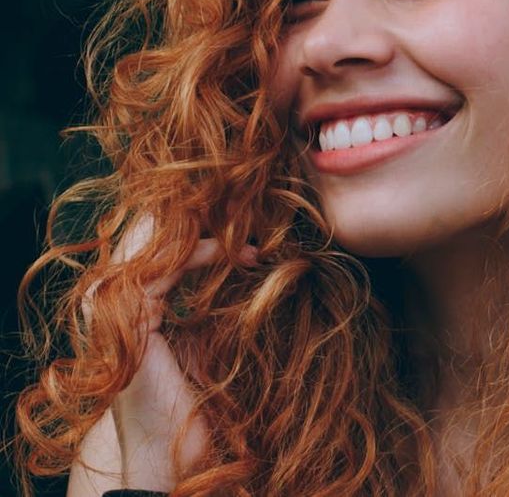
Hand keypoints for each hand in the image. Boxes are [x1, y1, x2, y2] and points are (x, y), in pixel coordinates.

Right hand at [70, 215, 254, 493]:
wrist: (176, 450)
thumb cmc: (195, 400)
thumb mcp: (201, 337)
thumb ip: (204, 300)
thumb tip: (244, 259)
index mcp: (124, 302)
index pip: (153, 242)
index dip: (199, 225)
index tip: (247, 227)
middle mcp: (108, 301)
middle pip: (147, 233)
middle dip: (199, 217)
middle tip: (246, 210)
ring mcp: (112, 311)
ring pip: (152, 242)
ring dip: (205, 230)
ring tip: (246, 230)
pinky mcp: (129, 323)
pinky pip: (163, 268)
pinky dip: (202, 254)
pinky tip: (235, 254)